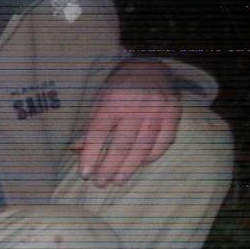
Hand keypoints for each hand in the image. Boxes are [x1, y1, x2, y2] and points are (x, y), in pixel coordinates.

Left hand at [71, 61, 180, 186]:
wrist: (150, 65)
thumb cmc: (119, 86)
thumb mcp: (99, 98)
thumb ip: (90, 123)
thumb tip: (75, 149)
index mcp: (112, 98)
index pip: (99, 132)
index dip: (91, 155)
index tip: (85, 174)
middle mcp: (136, 104)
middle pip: (121, 144)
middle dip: (109, 168)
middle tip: (101, 183)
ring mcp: (157, 110)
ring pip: (142, 147)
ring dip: (129, 168)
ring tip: (118, 181)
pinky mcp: (174, 114)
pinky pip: (163, 142)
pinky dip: (151, 157)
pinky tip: (140, 165)